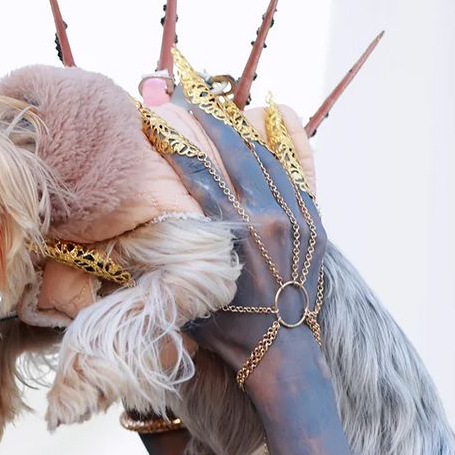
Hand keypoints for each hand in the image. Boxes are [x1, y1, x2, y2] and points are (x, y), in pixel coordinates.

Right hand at [163, 93, 327, 385]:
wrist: (284, 353)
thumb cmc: (229, 331)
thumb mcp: (190, 291)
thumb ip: (171, 258)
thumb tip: (139, 232)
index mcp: (231, 234)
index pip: (197, 171)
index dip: (175, 141)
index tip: (157, 119)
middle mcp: (265, 217)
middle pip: (234, 151)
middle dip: (208, 121)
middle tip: (189, 101)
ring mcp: (295, 217)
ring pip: (268, 156)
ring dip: (242, 130)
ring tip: (223, 112)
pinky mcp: (314, 223)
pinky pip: (299, 171)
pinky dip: (284, 145)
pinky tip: (272, 122)